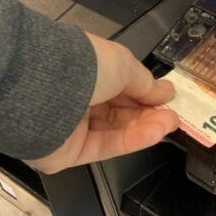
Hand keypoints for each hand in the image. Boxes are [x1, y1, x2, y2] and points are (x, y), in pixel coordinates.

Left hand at [27, 33, 179, 173]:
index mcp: (84, 70)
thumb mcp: (123, 63)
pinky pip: (105, 146)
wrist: (42, 88)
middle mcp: (75, 96)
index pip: (120, 85)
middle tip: (172, 115)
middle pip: (119, 110)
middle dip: (148, 112)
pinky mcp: (68, 151)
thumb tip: (165, 91)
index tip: (167, 97)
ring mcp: (70, 125)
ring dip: (145, 127)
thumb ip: (146, 82)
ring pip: (114, 129)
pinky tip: (154, 133)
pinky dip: (131, 140)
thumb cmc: (81, 65)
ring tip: (169, 123)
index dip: (145, 92)